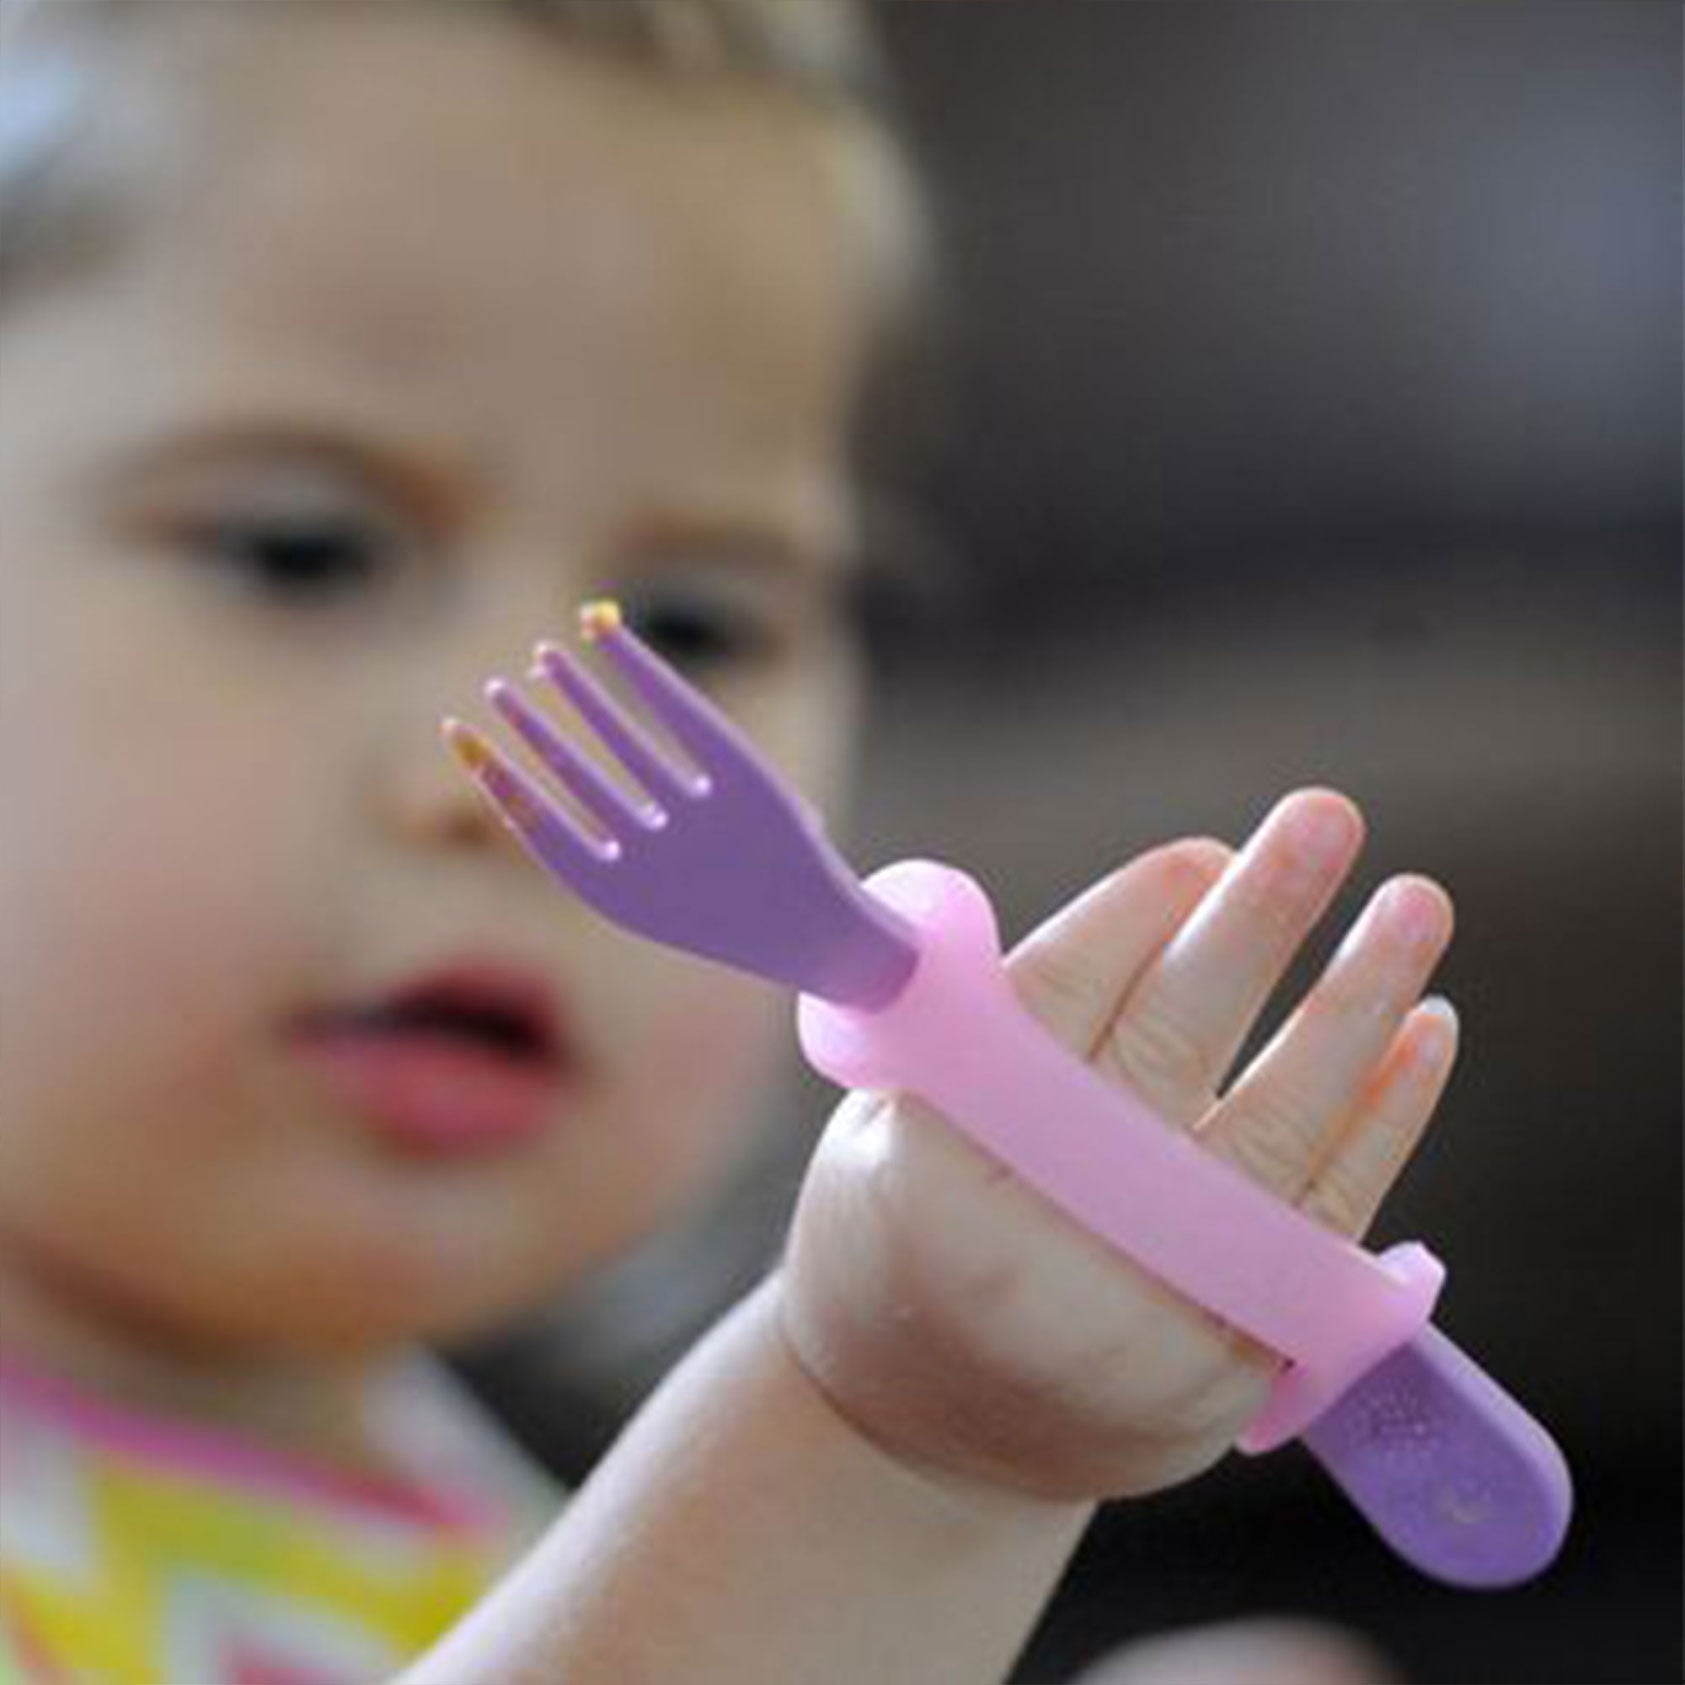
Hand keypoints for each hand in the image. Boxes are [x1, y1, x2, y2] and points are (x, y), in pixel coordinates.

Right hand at [781, 788, 1457, 1500]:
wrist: (925, 1436)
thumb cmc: (903, 1234)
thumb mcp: (892, 1120)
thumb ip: (991, 1025)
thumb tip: (1155, 902)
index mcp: (939, 1167)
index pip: (1055, 1005)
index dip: (1133, 916)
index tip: (1197, 854)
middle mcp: (1048, 1242)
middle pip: (1174, 1049)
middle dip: (1256, 920)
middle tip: (1325, 817)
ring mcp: (1150, 1313)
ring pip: (1277, 1130)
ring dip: (1356, 1003)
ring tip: (1414, 901)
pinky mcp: (1233, 1363)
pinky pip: (1327, 1223)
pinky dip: (1383, 1120)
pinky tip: (1423, 1029)